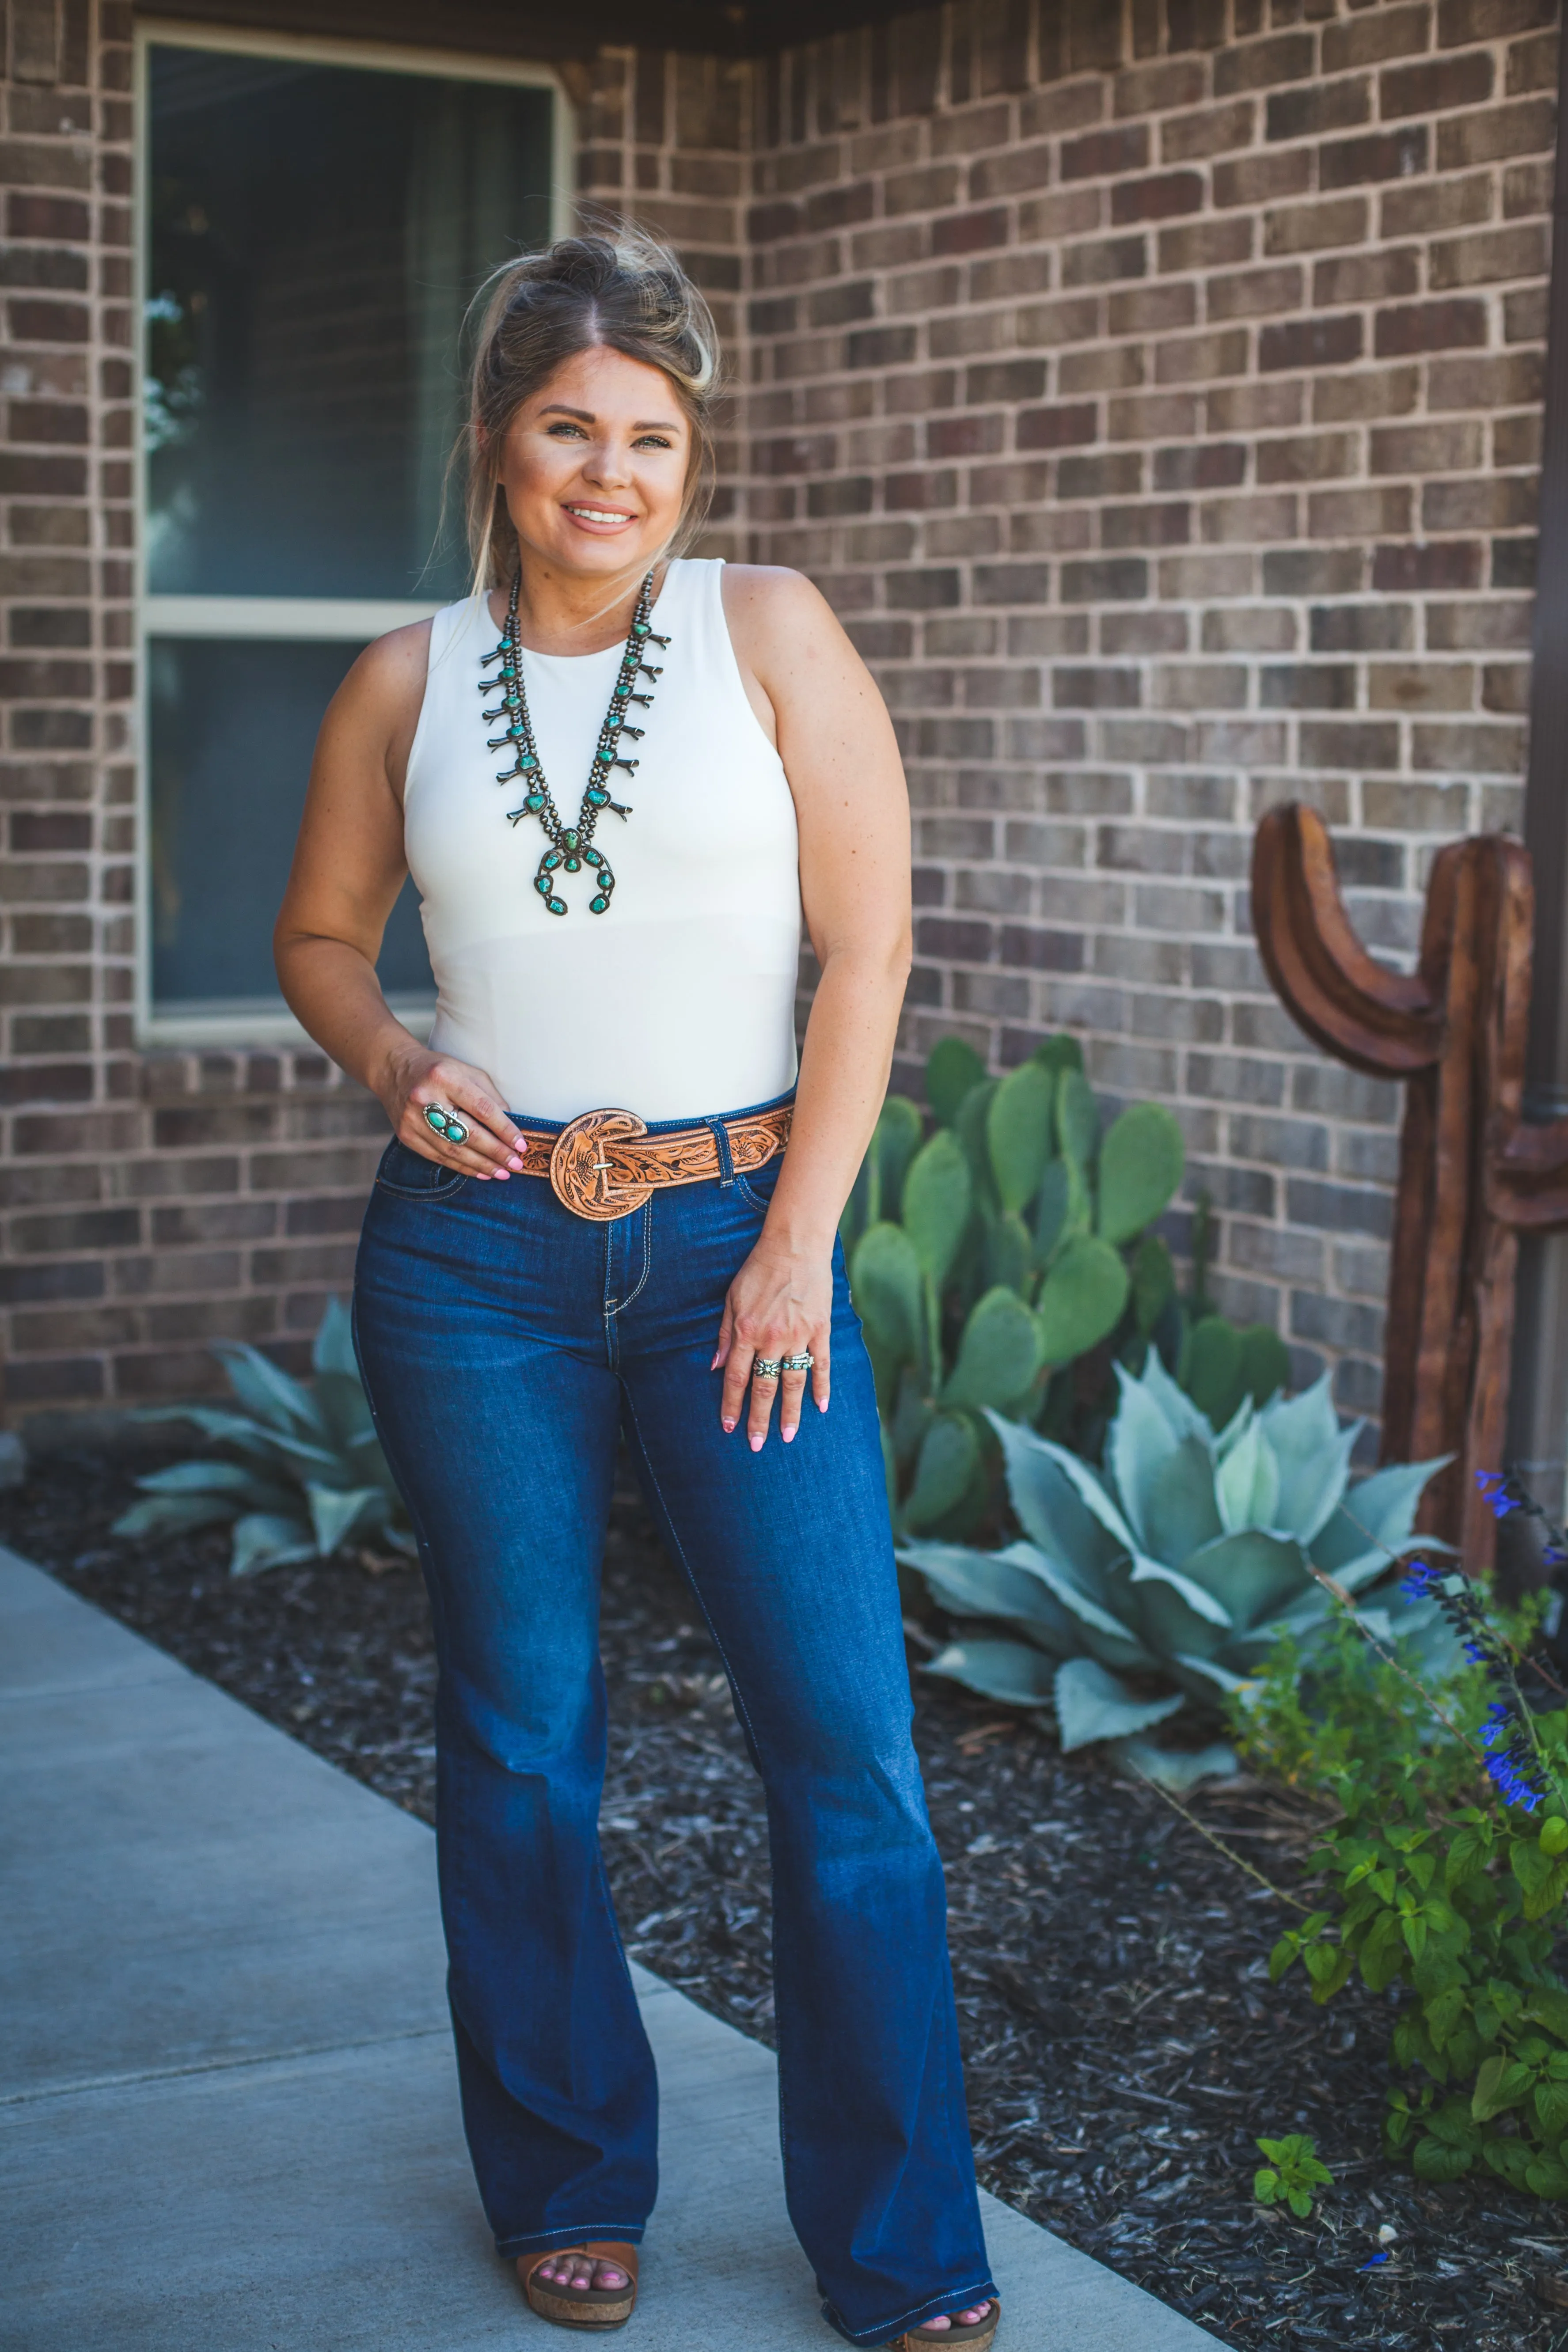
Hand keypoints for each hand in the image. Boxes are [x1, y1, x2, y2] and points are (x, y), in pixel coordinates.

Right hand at [379, 1046, 528, 1181]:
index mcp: (445, 1077)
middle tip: (516, 1164)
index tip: (521, 1144)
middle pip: (468, 1133)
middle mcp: (426, 1098)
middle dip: (496, 1152)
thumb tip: (510, 1128)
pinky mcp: (406, 1135)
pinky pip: (439, 1157)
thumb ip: (490, 1097)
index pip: (482, 1108)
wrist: (394, 1070)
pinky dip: (462, 1166)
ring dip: (481, 1165)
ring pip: (453, 1150)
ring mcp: (413, 1119)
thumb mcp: (468, 1072)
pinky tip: (480, 1172)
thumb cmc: (439, 1070)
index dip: (504, 1129)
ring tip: (502, 1172)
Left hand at [713, 1237, 831, 1448]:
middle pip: (764, 1387)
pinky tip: (821, 1407)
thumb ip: (724, 1335)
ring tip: (789, 1436)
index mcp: (746, 1331)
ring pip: (793, 1382)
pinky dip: (822, 1387)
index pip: (737, 1378)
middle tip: (756, 1445)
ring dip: (791, 1413)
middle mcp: (772, 1338)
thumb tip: (715, 1367)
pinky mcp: (820, 1329)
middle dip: (759, 1419)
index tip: (729, 1427)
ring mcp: (798, 1335)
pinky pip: (822, 1364)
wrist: (794, 1246)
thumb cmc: (758, 1270)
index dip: (732, 1405)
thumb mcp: (731, 1299)